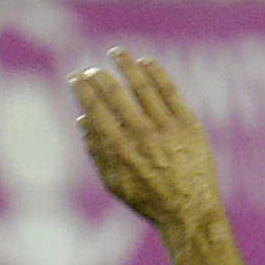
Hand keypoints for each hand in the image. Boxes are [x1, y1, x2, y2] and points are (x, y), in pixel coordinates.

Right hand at [70, 50, 223, 235]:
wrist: (189, 211)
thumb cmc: (148, 199)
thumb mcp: (114, 183)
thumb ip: (96, 151)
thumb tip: (82, 120)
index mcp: (119, 149)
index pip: (95, 108)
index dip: (83, 89)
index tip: (76, 77)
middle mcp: (142, 134)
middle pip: (116, 93)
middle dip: (100, 76)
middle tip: (93, 69)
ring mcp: (166, 127)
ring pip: (143, 85)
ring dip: (127, 64)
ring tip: (116, 52)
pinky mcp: (188, 124)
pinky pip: (170, 91)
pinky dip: (156, 73)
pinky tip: (146, 62)